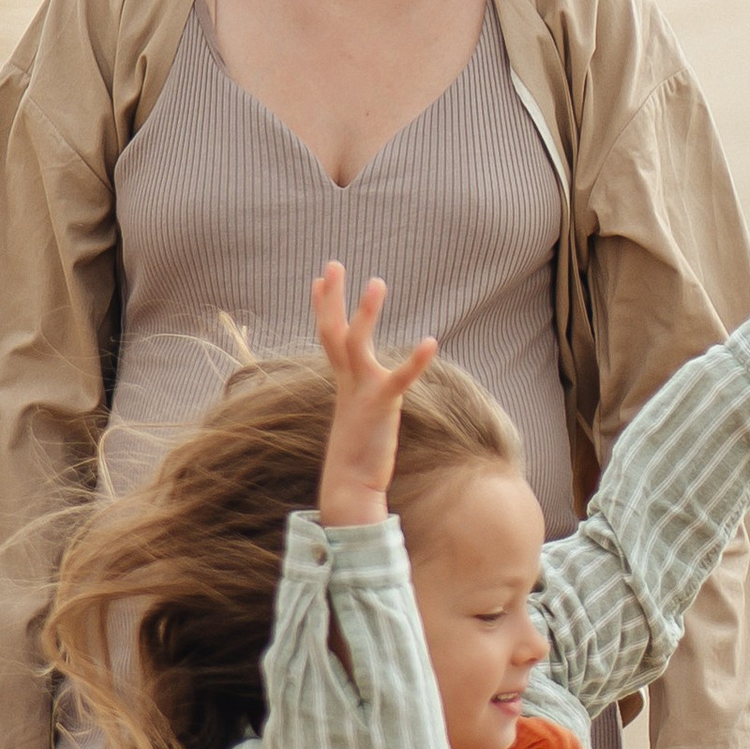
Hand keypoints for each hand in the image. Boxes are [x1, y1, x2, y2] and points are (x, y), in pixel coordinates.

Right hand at [312, 261, 437, 525]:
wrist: (350, 485)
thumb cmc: (356, 455)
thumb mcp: (356, 416)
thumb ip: (360, 396)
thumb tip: (366, 391)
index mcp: (342, 382)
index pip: (328, 336)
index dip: (322, 306)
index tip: (318, 278)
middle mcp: (348, 381)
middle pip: (332, 331)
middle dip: (332, 298)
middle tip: (332, 263)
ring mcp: (362, 391)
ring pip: (357, 344)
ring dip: (366, 313)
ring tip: (376, 282)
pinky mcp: (381, 406)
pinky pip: (399, 378)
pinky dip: (415, 361)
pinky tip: (431, 342)